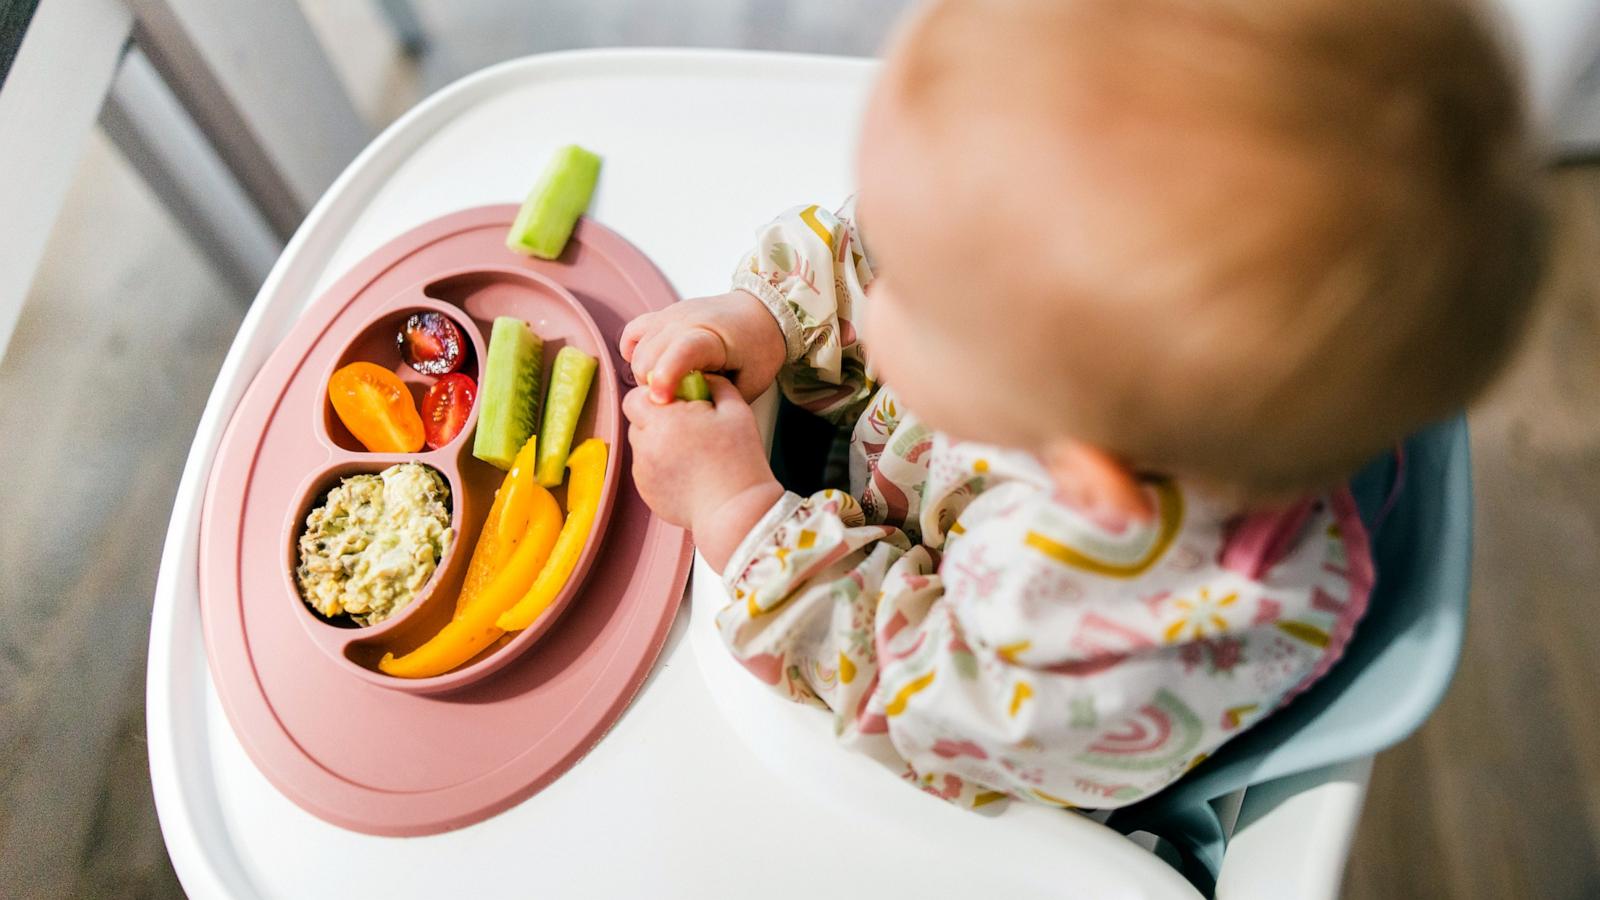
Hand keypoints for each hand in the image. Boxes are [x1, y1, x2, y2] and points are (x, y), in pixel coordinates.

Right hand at [619, 290, 785, 403]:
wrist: (762, 312)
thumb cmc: (759, 347)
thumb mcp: (751, 381)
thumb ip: (719, 400)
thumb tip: (691, 415)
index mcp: (712, 336)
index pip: (682, 351)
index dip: (667, 376)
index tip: (662, 400)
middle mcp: (685, 320)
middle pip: (649, 357)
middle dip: (655, 387)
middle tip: (678, 399)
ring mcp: (670, 315)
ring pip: (638, 350)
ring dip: (646, 374)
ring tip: (670, 385)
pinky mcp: (661, 316)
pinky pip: (633, 333)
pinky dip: (635, 352)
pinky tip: (651, 367)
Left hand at [622, 374, 783, 571]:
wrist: (736, 512)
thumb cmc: (739, 462)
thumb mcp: (737, 411)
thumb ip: (716, 385)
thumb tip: (703, 376)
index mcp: (664, 421)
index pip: (635, 397)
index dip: (653, 397)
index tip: (676, 403)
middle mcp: (646, 446)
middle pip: (637, 422)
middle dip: (656, 420)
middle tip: (687, 428)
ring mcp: (643, 472)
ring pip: (641, 447)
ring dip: (658, 444)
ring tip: (690, 453)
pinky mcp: (646, 493)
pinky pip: (647, 470)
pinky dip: (661, 467)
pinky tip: (688, 473)